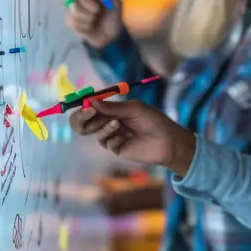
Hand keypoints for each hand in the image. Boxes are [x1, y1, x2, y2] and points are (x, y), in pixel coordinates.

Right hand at [66, 0, 123, 48]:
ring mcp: (74, 7)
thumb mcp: (115, 1)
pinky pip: (75, 19)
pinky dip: (86, 24)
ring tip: (95, 19)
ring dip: (90, 15)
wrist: (110, 34)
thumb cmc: (113, 15)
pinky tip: (90, 25)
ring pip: (76, 7)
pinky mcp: (70, 19)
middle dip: (92, 4)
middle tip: (99, 11)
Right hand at [69, 98, 195, 174]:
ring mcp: (112, 136)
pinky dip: (111, 138)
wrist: (168, 141)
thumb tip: (91, 101)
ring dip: (102, 127)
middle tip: (88, 113)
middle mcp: (109, 122)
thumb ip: (113, 107)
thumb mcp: (134, 109)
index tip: (85, 105)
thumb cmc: (154, 120)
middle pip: (85, 122)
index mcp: (112, 109)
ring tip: (117, 124)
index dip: (83, 106)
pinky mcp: (116, 149)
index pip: (90, 107)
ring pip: (95, 133)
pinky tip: (123, 137)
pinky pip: (106, 143)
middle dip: (82, 118)